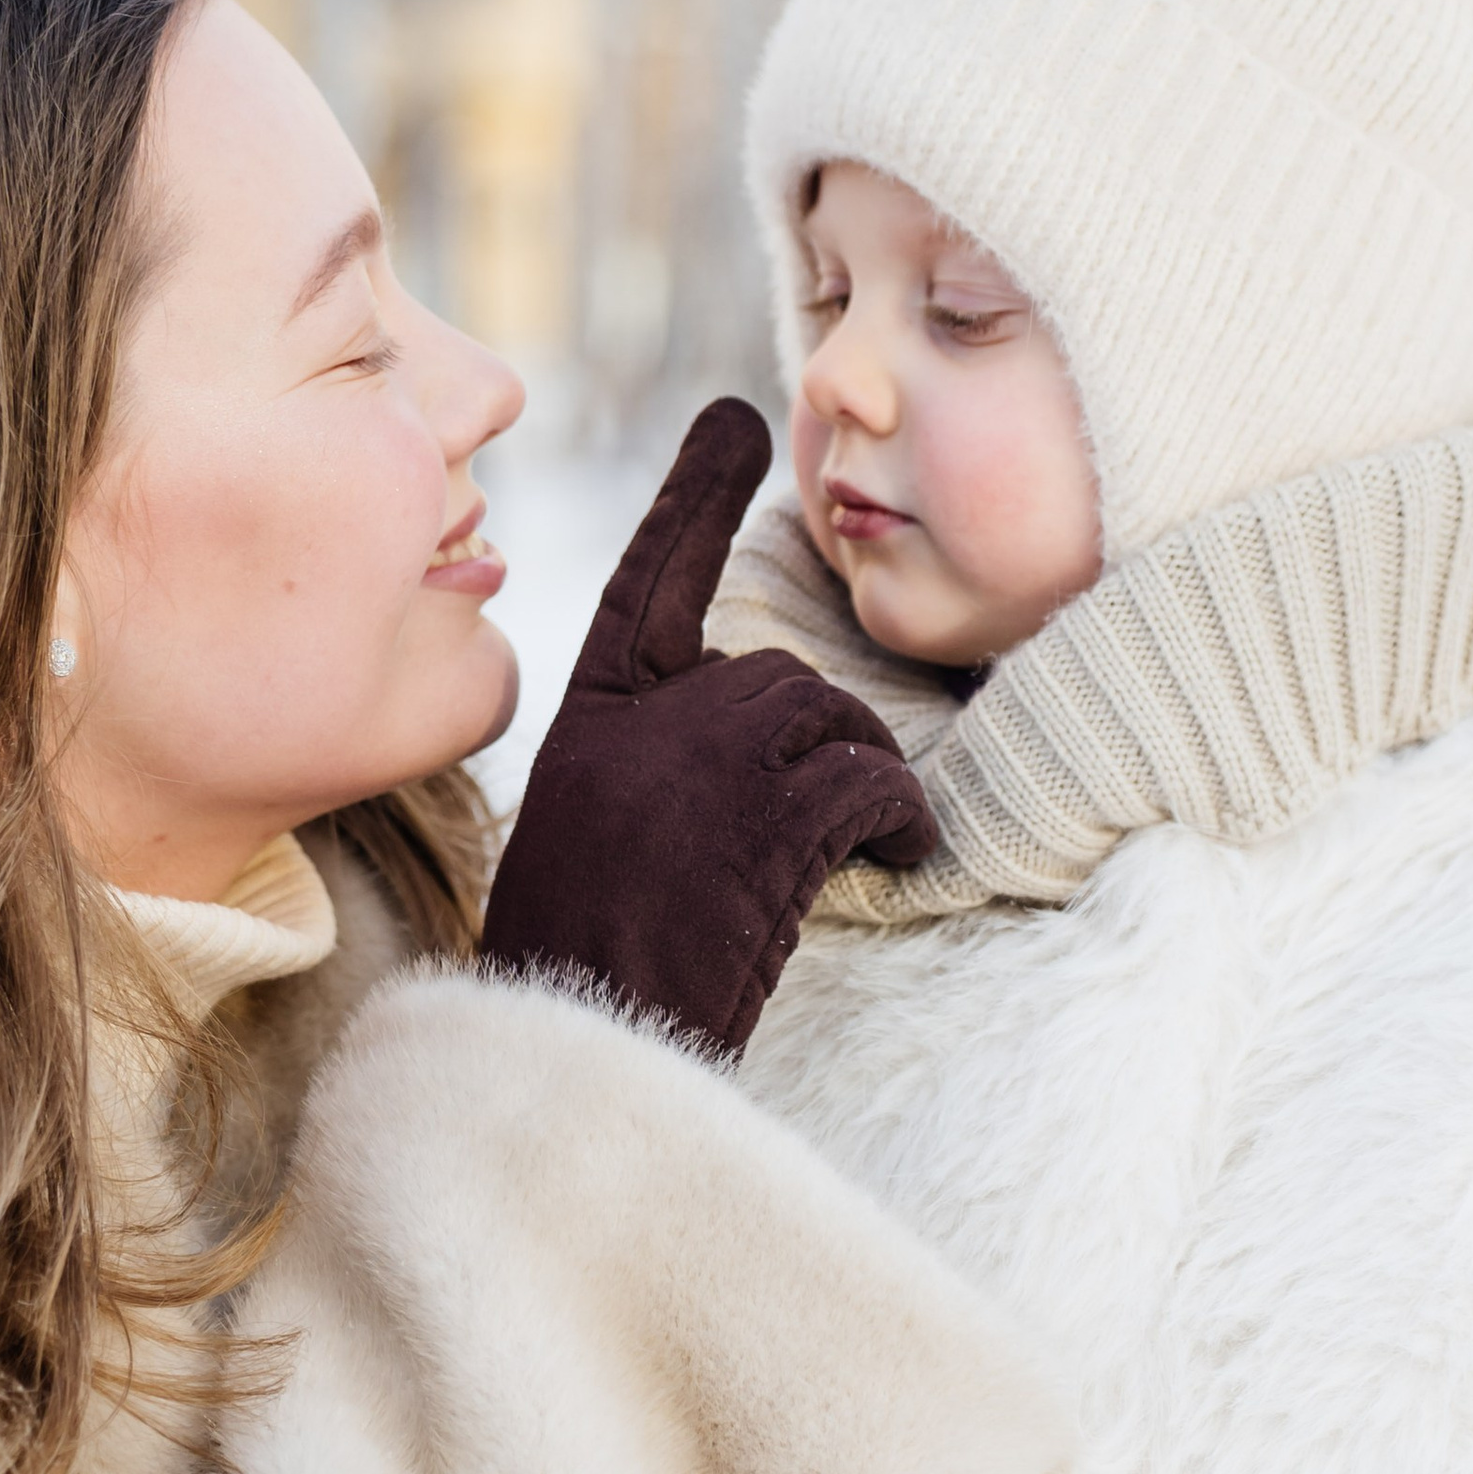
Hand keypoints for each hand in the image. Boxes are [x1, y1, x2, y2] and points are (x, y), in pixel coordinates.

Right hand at [480, 399, 934, 1061]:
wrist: (572, 1055)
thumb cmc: (585, 970)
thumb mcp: (591, 836)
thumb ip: (652, 763)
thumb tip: (758, 728)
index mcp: (585, 721)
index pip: (650, 581)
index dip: (697, 497)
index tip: (739, 417)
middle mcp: (640, 726)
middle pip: (774, 674)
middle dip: (818, 738)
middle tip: (828, 819)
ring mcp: (701, 769)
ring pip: (829, 719)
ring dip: (862, 776)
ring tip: (863, 844)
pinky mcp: (766, 826)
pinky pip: (868, 780)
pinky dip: (900, 817)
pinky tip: (899, 857)